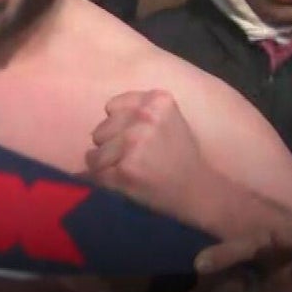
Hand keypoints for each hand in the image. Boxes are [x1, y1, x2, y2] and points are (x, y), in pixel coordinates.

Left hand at [84, 90, 219, 223]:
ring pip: (94, 154)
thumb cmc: (180, 154)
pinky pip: (95, 173)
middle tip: (134, 157)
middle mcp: (145, 118)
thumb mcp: (167, 119)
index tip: (133, 136)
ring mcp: (133, 143)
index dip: (118, 124)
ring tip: (130, 170)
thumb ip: (138, 110)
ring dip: (106, 165)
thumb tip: (104, 116)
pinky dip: (104, 181)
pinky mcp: (125, 169)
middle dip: (110, 145)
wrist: (198, 191)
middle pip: (100, 130)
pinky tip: (123, 182)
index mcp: (157, 101)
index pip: (111, 107)